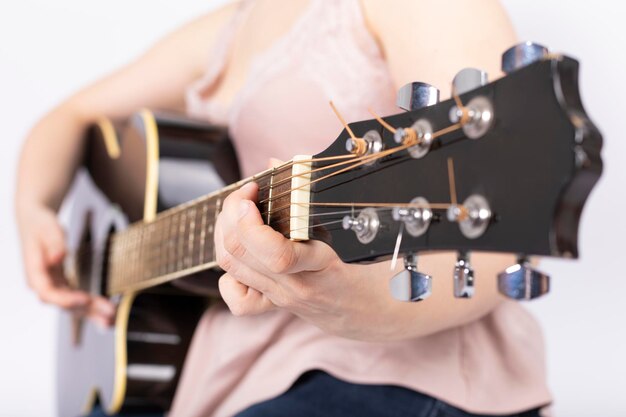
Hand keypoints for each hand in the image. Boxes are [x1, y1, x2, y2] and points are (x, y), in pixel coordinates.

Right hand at [17, 204, 114, 326]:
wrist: (35, 222)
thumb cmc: (41, 225)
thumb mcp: (47, 228)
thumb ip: (53, 242)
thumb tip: (58, 257)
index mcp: (35, 273)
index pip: (48, 293)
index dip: (67, 299)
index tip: (85, 299)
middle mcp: (43, 284)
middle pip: (64, 303)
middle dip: (87, 310)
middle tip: (109, 313)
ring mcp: (53, 286)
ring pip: (72, 305)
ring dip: (92, 313)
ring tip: (112, 320)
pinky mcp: (62, 285)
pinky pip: (77, 299)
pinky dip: (91, 306)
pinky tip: (105, 312)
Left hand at [215, 182, 394, 339]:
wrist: (367, 306)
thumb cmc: (362, 262)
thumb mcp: (347, 226)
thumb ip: (309, 193)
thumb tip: (274, 164)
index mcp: (321, 264)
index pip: (277, 255)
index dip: (251, 221)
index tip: (253, 191)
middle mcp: (296, 285)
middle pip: (240, 255)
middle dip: (231, 214)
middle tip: (245, 194)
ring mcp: (281, 297)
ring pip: (230, 268)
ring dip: (225, 232)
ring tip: (238, 213)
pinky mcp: (272, 306)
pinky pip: (238, 299)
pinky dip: (228, 274)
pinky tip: (242, 256)